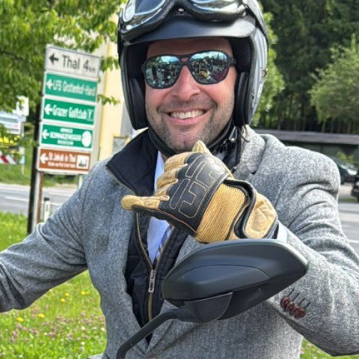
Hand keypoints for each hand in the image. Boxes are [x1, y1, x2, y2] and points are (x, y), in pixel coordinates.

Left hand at [121, 141, 277, 242]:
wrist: (231, 215)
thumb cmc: (227, 193)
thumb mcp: (216, 168)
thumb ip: (202, 156)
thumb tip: (198, 143)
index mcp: (192, 159)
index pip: (172, 163)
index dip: (176, 174)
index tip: (185, 183)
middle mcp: (182, 172)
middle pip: (164, 178)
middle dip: (170, 187)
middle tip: (187, 199)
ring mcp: (174, 189)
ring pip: (160, 192)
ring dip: (167, 199)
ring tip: (185, 208)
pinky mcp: (169, 206)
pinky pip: (148, 203)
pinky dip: (135, 203)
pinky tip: (127, 202)